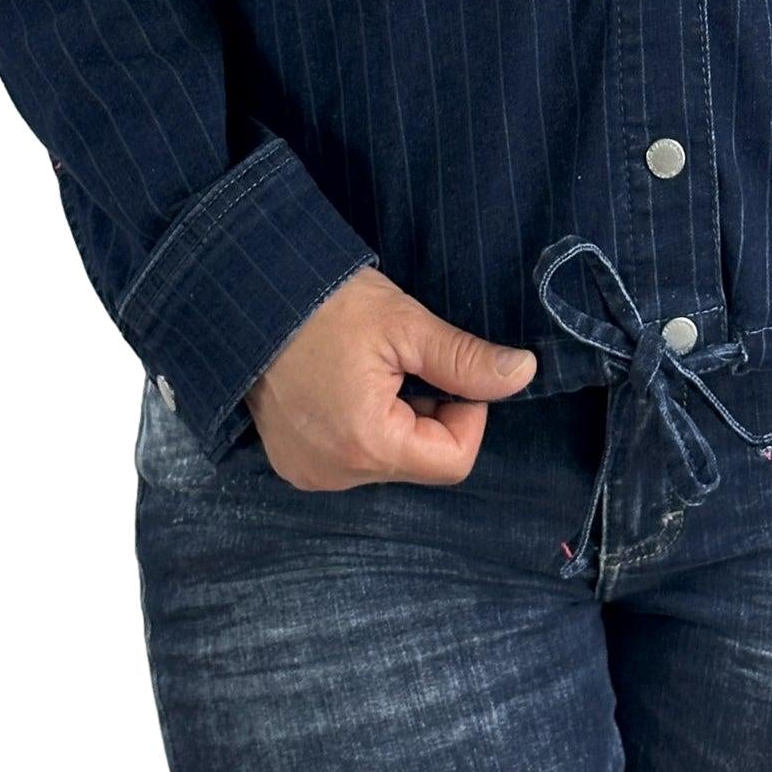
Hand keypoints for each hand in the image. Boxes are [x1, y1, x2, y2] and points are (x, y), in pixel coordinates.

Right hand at [246, 267, 537, 489]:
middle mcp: (335, 475)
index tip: (445, 368)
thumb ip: (465, 359)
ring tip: (368, 369)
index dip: (466, 413)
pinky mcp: (293, 463)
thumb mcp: (405, 325)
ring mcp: (309, 473)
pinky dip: (363, 425)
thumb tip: (523, 374)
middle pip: (420, 460)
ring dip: (396, 418)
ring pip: (389, 458)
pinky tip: (344, 384)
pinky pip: (352, 457)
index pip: (453, 461)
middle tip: (403, 361)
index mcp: (367, 446)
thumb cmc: (325, 305)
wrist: (248, 296)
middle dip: (428, 411)